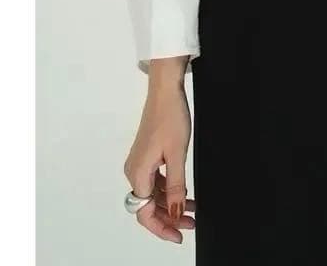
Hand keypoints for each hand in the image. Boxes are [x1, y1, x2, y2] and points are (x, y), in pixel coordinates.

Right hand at [123, 77, 194, 242]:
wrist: (165, 90)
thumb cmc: (171, 117)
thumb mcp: (178, 154)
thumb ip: (176, 186)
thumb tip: (174, 213)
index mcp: (139, 172)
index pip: (145, 212)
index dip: (161, 228)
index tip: (179, 236)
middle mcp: (134, 170)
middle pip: (148, 205)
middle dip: (169, 218)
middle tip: (190, 224)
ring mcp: (140, 163)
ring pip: (153, 194)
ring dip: (170, 204)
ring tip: (192, 210)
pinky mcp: (146, 156)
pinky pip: (155, 181)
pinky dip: (169, 190)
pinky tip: (184, 193)